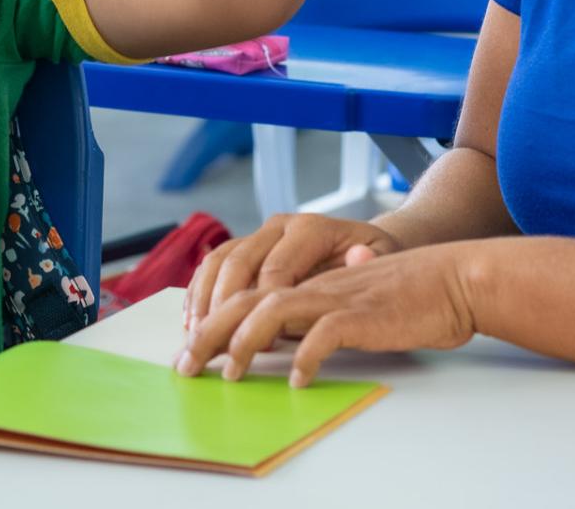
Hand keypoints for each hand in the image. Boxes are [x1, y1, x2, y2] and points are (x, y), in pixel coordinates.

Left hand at [175, 244, 478, 386]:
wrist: (453, 279)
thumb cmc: (404, 294)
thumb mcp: (348, 299)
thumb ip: (314, 312)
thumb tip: (279, 339)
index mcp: (306, 278)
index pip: (244, 290)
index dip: (210, 318)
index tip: (191, 350)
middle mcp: (314, 282)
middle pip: (244, 298)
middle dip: (208, 332)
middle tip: (186, 367)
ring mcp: (337, 295)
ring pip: (273, 308)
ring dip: (245, 341)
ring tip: (231, 372)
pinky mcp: (364, 314)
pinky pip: (324, 333)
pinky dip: (306, 357)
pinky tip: (298, 379)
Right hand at [185, 214, 402, 332]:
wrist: (361, 243)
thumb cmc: (372, 258)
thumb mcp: (382, 258)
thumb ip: (369, 262)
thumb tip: (357, 258)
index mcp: (311, 228)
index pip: (276, 269)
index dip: (265, 309)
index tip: (264, 347)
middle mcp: (280, 226)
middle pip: (239, 263)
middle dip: (221, 307)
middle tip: (211, 346)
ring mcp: (259, 235)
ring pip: (218, 261)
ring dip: (202, 301)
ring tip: (194, 338)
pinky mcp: (246, 247)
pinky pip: (212, 265)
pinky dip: (198, 293)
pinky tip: (192, 322)